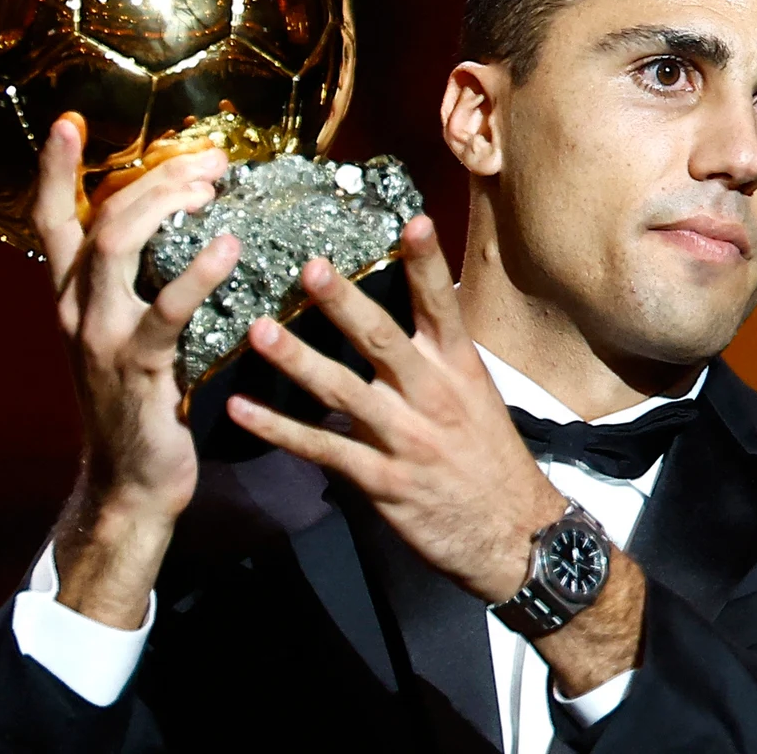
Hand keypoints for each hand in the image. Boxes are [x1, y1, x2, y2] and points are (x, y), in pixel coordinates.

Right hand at [32, 115, 239, 626]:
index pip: (52, 221)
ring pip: (119, 247)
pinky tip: (229, 250)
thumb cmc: (142, 403)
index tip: (68, 121)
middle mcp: (75, 309)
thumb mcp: (129, 337)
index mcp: (72, 297)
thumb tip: (194, 230)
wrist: (131, 483)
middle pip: (101, 218)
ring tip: (213, 186)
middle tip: (208, 160)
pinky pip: (166, 310)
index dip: (56, 170)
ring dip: (167, 206)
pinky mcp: (136, 368)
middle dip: (155, 178)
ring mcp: (100, 337)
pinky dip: (198, 274)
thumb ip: (142, 288)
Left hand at [226, 216, 565, 603]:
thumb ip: (435, 360)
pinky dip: (279, 430)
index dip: (427, 263)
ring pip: (344, 393)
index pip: (442, 306)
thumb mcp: (477, 397)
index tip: (413, 220)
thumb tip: (408, 315)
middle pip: (383, 340)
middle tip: (309, 267)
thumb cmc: (491, 460)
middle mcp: (432, 397)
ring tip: (258, 331)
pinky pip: (323, 450)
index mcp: (459, 369)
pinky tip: (242, 410)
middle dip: (344, 302)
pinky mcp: (383, 481)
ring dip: (297, 361)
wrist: (515, 536)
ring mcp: (406, 439)